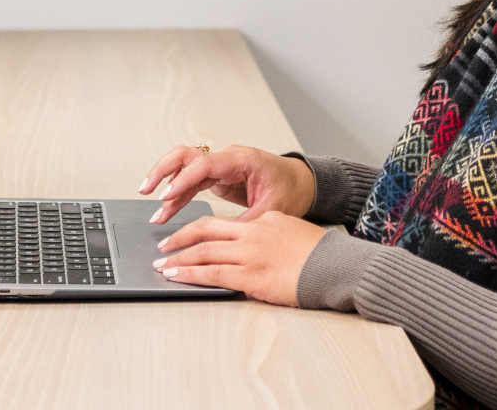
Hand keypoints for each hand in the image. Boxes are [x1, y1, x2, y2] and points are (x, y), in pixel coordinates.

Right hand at [138, 145, 315, 224]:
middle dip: (163, 170)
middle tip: (146, 189)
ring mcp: (221, 167)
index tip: (167, 195)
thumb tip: (224, 240)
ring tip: (154, 210)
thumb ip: (246, 222)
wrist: (301, 182)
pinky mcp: (218, 178)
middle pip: (187, 155)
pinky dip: (178, 195)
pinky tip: (166, 210)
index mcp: (241, 159)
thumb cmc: (290, 189)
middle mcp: (227, 158)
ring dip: (167, 186)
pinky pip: (192, 182)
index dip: (184, 179)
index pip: (204, 164)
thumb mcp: (272, 208)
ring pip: (185, 168)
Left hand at [154, 211, 328, 305]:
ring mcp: (250, 252)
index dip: (200, 228)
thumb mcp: (292, 234)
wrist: (334, 265)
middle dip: (181, 237)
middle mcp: (253, 231)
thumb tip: (255, 249)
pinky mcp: (250, 274)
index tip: (188, 235)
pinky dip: (189, 274)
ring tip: (162, 264)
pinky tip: (176, 276)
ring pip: (203, 251)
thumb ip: (270, 237)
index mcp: (264, 219)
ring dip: (178, 258)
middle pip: (206, 229)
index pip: (224, 222)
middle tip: (163, 245)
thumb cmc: (320, 254)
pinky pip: (211, 273)